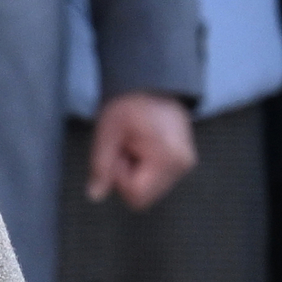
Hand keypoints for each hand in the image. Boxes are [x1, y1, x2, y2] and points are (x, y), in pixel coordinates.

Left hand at [87, 89, 198, 210]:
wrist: (152, 84)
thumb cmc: (129, 103)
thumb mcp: (107, 133)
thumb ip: (100, 167)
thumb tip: (95, 196)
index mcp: (168, 158)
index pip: (136, 195)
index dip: (119, 179)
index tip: (118, 153)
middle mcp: (182, 165)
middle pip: (144, 196)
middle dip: (127, 177)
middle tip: (125, 147)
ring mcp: (185, 165)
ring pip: (149, 190)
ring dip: (135, 173)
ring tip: (134, 145)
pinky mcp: (183, 163)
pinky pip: (156, 180)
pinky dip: (144, 169)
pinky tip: (142, 148)